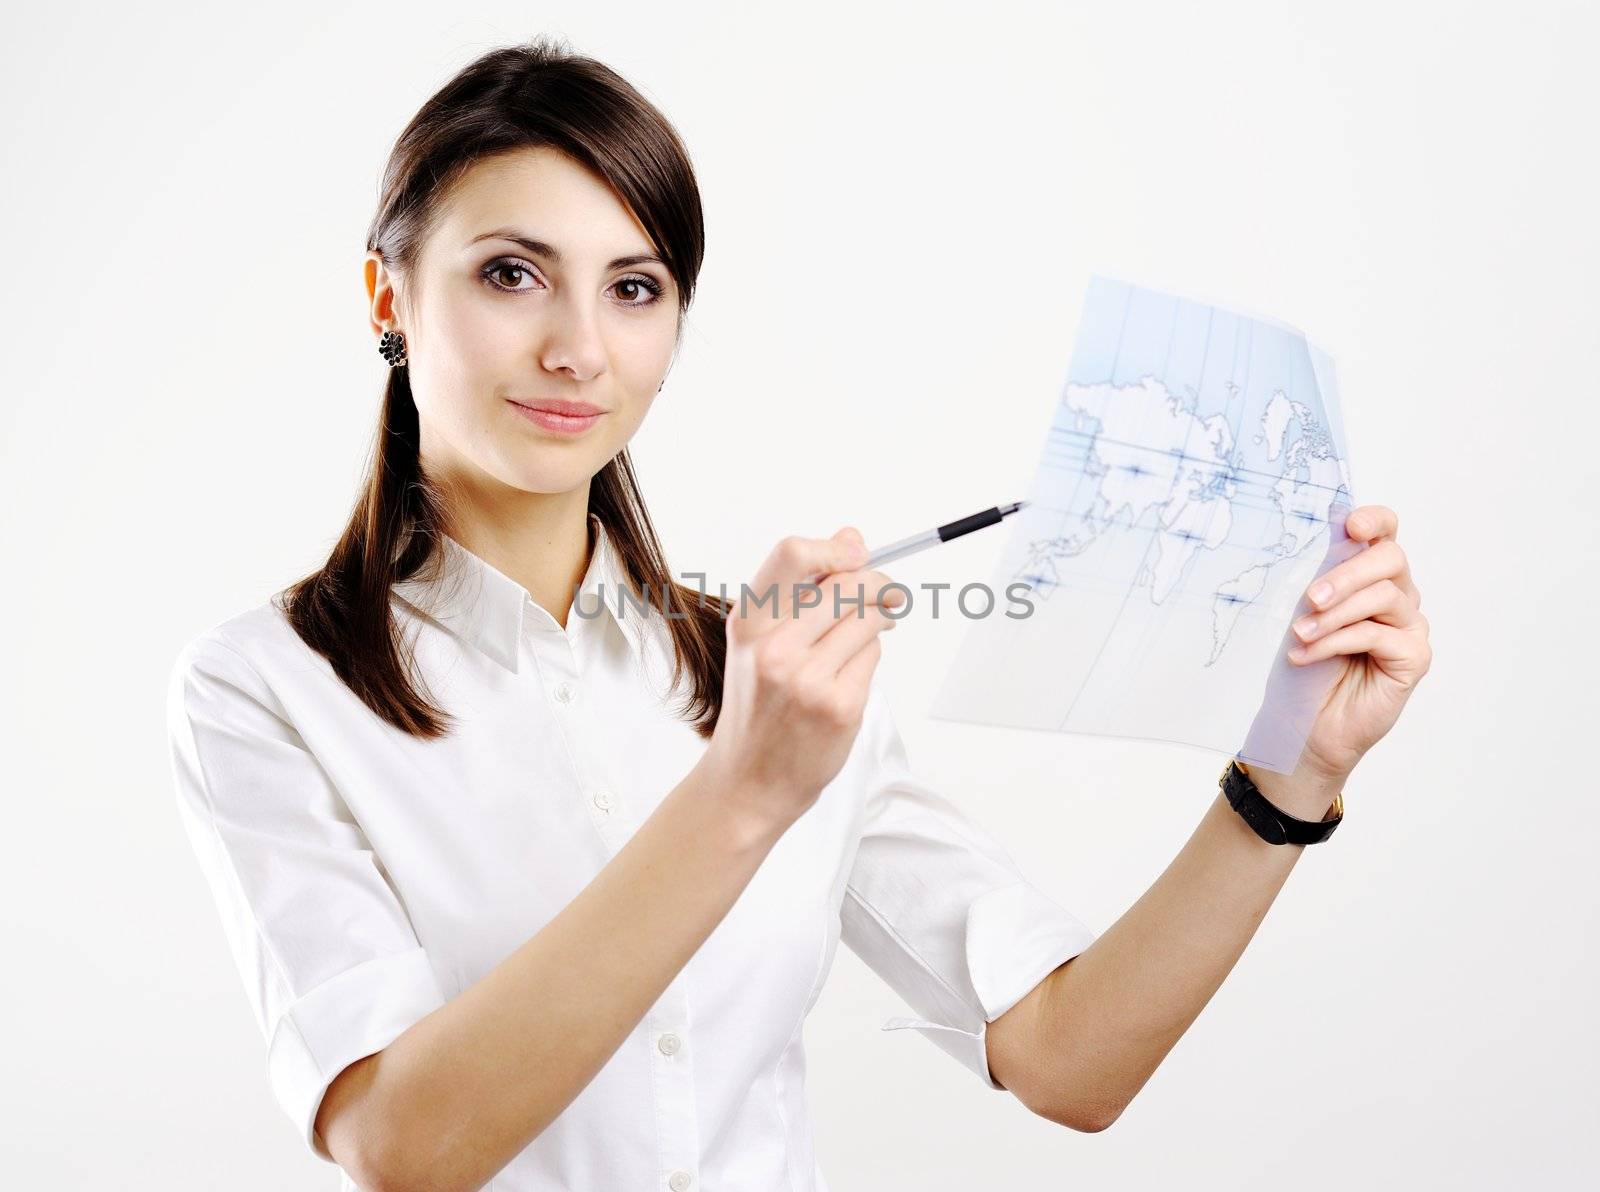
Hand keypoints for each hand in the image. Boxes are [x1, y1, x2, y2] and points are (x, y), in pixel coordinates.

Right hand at [700, 527, 904, 835]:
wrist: (749, 780)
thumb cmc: (758, 707)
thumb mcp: (760, 642)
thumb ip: (802, 589)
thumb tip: (852, 537)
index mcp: (749, 623)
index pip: (794, 555)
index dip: (835, 549)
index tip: (856, 555)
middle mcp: (775, 648)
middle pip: (850, 583)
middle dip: (878, 584)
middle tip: (885, 595)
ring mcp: (809, 679)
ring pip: (869, 618)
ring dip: (874, 623)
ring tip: (856, 642)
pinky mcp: (841, 705)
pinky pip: (874, 656)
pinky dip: (868, 660)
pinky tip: (846, 680)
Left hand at [1281, 503, 1431, 783]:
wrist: (1304, 725)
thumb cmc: (1304, 667)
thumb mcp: (1303, 615)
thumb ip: (1316, 578)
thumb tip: (1311, 537)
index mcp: (1372, 575)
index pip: (1386, 533)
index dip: (1374, 520)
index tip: (1349, 525)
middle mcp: (1399, 595)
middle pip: (1391, 559)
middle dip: (1346, 574)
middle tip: (1310, 599)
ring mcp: (1410, 626)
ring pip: (1383, 597)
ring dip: (1334, 615)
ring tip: (1299, 635)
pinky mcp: (1414, 656)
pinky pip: (1378, 635)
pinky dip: (1336, 642)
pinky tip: (1305, 655)